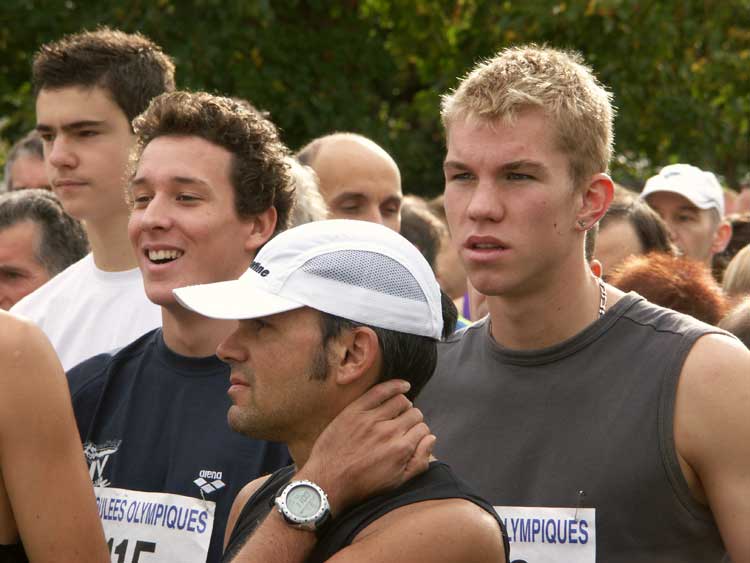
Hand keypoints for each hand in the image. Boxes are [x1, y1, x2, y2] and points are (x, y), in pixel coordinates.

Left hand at [296, 379, 434, 514]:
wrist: (328, 481)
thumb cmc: (362, 485)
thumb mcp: (396, 483)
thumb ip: (420, 462)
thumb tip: (431, 438)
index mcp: (402, 450)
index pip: (423, 430)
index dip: (420, 433)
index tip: (412, 436)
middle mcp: (390, 432)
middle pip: (414, 414)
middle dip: (413, 419)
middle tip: (403, 426)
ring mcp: (372, 419)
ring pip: (401, 401)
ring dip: (404, 405)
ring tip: (398, 412)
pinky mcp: (356, 410)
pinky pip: (381, 390)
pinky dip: (396, 385)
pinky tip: (403, 386)